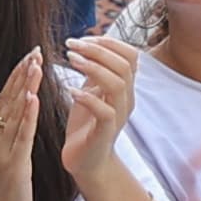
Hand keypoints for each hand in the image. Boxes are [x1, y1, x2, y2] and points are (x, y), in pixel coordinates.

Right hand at [0, 50, 45, 200]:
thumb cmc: (4, 192)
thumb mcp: (5, 158)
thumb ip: (11, 136)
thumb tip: (21, 116)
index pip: (4, 99)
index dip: (15, 76)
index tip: (28, 56)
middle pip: (7, 99)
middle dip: (21, 74)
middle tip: (33, 51)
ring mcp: (1, 149)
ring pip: (14, 112)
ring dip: (24, 86)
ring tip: (35, 65)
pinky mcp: (14, 162)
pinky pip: (21, 134)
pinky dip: (27, 115)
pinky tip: (33, 97)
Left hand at [57, 32, 138, 175]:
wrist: (86, 162)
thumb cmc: (86, 125)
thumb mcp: (91, 92)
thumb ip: (95, 73)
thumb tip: (89, 46)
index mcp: (125, 87)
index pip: (131, 56)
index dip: (109, 42)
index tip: (83, 38)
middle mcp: (126, 99)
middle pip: (125, 65)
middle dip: (97, 50)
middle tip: (71, 45)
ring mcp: (118, 116)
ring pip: (117, 84)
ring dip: (93, 68)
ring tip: (70, 60)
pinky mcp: (105, 132)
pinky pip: (104, 111)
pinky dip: (87, 98)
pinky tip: (70, 91)